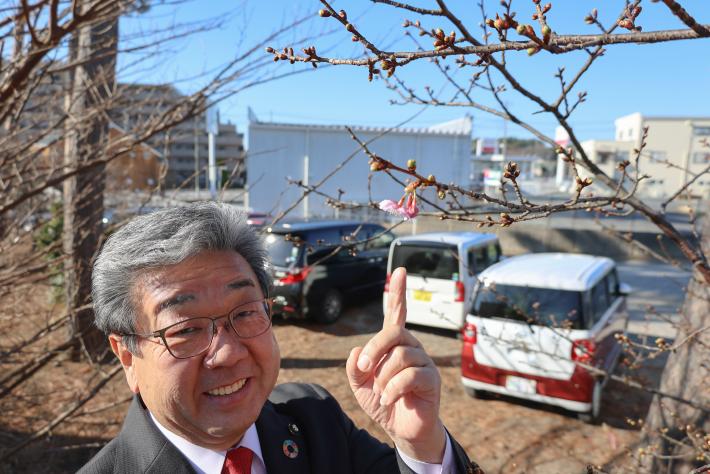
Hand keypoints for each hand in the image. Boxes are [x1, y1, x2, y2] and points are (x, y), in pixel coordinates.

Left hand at [346, 267, 445, 462]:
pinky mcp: (432, 380)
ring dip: (383, 377)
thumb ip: (354, 368)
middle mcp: (411, 347)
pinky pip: (411, 376)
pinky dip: (393, 389)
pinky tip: (388, 400)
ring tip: (381, 393)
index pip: (397, 313)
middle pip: (394, 333)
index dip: (398, 292)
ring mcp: (424, 362)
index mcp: (395, 344)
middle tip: (362, 370)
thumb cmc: (383, 401)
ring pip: (400, 356)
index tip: (400, 270)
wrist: (402, 429)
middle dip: (374, 349)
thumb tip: (357, 351)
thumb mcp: (360, 385)